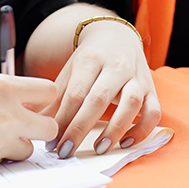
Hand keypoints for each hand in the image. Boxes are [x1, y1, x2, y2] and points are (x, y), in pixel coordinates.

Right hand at [0, 74, 57, 172]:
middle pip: (50, 127)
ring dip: (15, 147)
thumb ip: (1, 94)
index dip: (42, 101)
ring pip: (27, 150)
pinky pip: (3, 164)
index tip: (34, 105)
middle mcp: (7, 114)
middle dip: (39, 129)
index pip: (49, 92)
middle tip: (22, 128)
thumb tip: (24, 104)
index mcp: (3, 87)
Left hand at [46, 18, 159, 158]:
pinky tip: (126, 142)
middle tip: (67, 152)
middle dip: (80, 128)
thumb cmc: (90, 60)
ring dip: (115, 129)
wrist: (117, 35)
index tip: (52, 143)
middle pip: (99, 99)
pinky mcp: (151, 88)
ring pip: (131, 103)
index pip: (76, 93)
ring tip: (99, 148)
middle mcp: (116, 67)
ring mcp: (136, 77)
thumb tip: (34, 125)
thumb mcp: (70, 72)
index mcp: (90, 60)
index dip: (63, 120)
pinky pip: (153, 111)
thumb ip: (55, 99)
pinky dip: (143, 129)